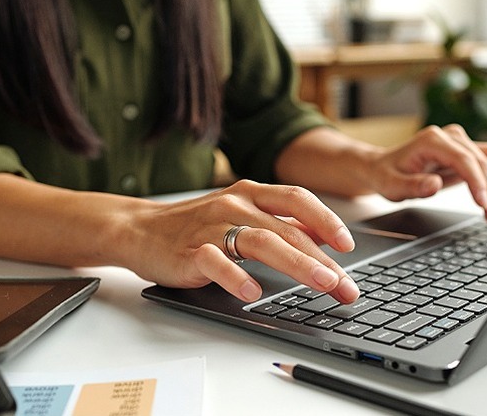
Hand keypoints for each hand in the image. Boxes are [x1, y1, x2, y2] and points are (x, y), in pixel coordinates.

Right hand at [123, 180, 360, 303]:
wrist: (138, 229)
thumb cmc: (194, 226)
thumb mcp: (240, 215)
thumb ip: (279, 223)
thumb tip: (322, 236)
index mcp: (249, 193)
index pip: (297, 199)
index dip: (326, 220)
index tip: (348, 245)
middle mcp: (234, 204)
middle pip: (287, 229)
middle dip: (323, 259)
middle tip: (346, 285)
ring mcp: (211, 226)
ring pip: (260, 241)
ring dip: (297, 263)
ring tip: (321, 283)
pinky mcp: (189, 251)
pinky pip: (215, 262)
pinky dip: (235, 277)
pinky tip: (252, 293)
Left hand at [365, 124, 486, 223]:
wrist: (384, 167)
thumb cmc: (387, 175)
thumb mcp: (391, 185)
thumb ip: (412, 186)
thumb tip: (434, 184)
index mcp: (432, 140)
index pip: (464, 159)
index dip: (478, 182)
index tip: (484, 204)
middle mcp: (451, 136)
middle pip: (484, 160)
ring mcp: (462, 142)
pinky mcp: (469, 152)